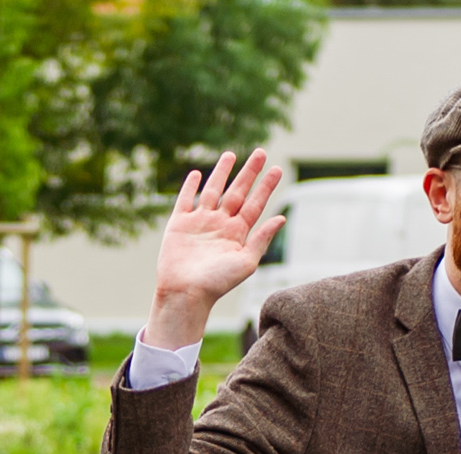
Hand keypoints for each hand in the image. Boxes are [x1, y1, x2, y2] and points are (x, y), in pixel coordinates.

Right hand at [144, 147, 286, 351]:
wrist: (185, 293)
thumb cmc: (217, 283)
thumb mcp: (246, 262)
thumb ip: (262, 239)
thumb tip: (281, 218)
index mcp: (237, 234)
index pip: (255, 204)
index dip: (266, 187)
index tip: (278, 169)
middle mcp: (220, 225)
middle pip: (237, 192)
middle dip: (249, 173)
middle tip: (261, 152)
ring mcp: (199, 223)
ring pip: (213, 190)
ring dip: (222, 172)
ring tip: (231, 154)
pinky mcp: (179, 224)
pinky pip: (185, 200)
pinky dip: (190, 187)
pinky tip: (196, 174)